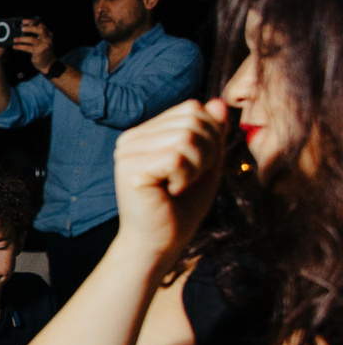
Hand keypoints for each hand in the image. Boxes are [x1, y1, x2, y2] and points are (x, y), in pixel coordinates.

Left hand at [14, 19, 56, 73]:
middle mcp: (48, 38)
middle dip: (29, 28)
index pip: (41, 25)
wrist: (48, 63)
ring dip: (21, 39)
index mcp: (48, 34)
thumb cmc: (43, 51)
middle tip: (21, 28)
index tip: (24, 21)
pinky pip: (27, 48)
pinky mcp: (39, 52)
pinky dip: (20, 47)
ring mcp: (44, 45)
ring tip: (14, 39)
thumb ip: (37, 34)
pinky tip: (15, 46)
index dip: (33, 21)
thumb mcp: (43, 41)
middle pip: (39, 30)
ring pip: (32, 39)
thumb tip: (24, 27)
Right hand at [111, 98, 228, 267]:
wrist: (160, 243)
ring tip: (180, 185)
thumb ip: (212, 133)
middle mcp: (131, 138)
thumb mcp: (206, 164)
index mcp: (146, 133)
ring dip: (197, 166)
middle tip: (190, 179)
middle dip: (207, 151)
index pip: (192, 108)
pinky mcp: (130, 169)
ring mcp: (127, 152)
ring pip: (187, 137)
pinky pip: (177, 157)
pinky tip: (171, 191)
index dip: (210, 135)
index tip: (197, 166)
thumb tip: (218, 102)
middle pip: (192, 120)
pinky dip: (186, 177)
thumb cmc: (181, 207)